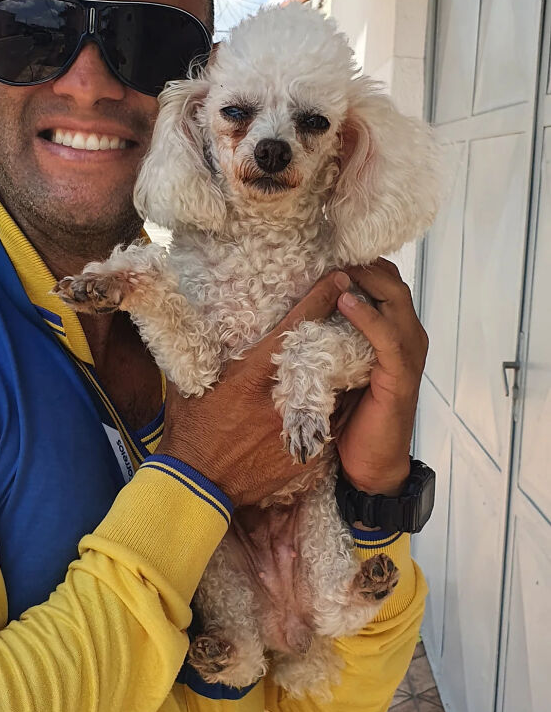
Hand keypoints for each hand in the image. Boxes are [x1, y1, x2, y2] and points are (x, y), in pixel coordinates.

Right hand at [157, 272, 344, 505]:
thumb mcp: (191, 383)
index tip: (338, 280)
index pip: (294, 327)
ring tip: (342, 369)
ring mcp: (293, 427)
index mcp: (252, 373)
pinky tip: (321, 416)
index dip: (320, 299)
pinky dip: (321, 420)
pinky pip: (320, 430)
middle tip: (349, 321)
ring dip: (333, 381)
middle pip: (321, 358)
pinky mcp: (302, 455)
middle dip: (335, 339)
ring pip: (327, 395)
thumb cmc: (189, 431)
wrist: (195, 485)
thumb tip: (204, 328)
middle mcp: (278, 397)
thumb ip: (206, 355)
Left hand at [332, 258, 428, 495]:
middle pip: (392, 282)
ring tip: (337, 268)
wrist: (371, 463)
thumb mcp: (341, 364)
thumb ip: (334, 335)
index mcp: (394, 330)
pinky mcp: (401, 374)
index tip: (328, 248)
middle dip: (363, 263)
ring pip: (395, 300)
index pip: (385, 281)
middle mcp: (407, 335)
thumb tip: (303, 306)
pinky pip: (386, 336)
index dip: (361, 262)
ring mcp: (408, 353)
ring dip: (365, 280)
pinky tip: (345, 302)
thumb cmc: (353, 414)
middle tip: (331, 251)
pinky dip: (367, 315)